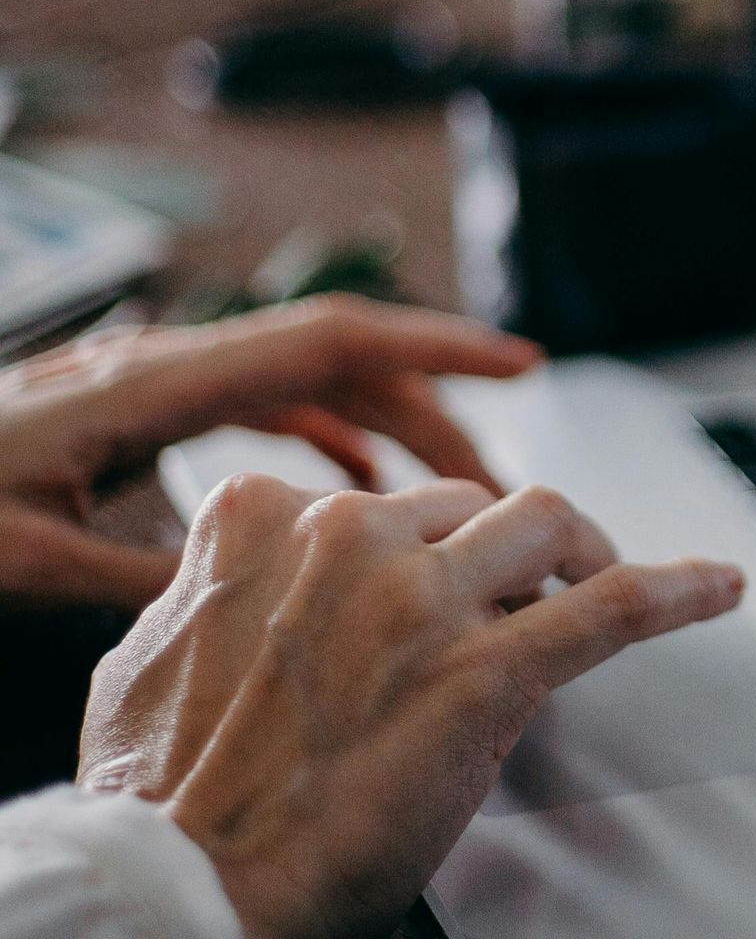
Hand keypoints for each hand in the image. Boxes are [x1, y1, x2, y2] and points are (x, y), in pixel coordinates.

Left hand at [0, 296, 543, 613]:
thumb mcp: (33, 567)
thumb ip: (150, 576)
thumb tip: (267, 596)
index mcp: (155, 386)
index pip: (328, 342)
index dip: (436, 347)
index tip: (524, 363)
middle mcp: (161, 367)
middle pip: (335, 360)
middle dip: (433, 408)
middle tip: (506, 487)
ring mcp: (148, 387)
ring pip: (301, 385)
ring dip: (385, 430)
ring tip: (453, 500)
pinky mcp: (130, 418)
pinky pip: (255, 409)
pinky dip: (322, 441)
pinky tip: (353, 494)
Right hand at [79, 472, 744, 938]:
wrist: (184, 896)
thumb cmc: (160, 808)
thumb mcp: (149, 661)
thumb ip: (215, 601)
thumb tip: (240, 599)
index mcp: (255, 521)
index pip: (371, 502)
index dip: (408, 553)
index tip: (422, 589)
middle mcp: (346, 537)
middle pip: (466, 508)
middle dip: (497, 556)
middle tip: (516, 608)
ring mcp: (422, 600)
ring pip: (545, 524)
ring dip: (582, 552)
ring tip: (606, 580)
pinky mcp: (487, 674)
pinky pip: (611, 608)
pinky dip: (678, 588)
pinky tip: (721, 585)